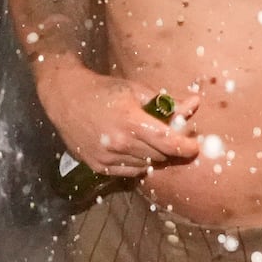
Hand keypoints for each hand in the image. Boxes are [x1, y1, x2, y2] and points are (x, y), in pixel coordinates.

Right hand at [36, 61, 200, 175]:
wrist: (66, 98)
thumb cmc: (103, 90)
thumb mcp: (135, 89)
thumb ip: (166, 102)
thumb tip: (194, 104)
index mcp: (129, 120)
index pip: (167, 141)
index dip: (185, 146)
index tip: (195, 145)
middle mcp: (118, 143)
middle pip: (159, 155)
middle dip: (171, 148)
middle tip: (174, 137)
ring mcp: (107, 158)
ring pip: (146, 165)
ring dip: (155, 156)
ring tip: (150, 140)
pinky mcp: (99, 167)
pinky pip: (130, 172)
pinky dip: (139, 163)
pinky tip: (135, 148)